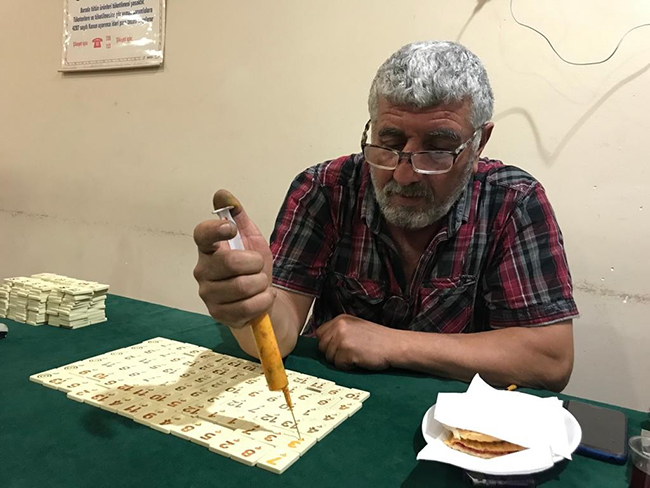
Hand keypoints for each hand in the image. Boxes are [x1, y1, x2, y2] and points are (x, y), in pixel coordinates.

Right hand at [193, 190, 274, 327]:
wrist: (263, 300)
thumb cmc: (253, 268)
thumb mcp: (251, 240)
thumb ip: (238, 216)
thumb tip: (222, 194)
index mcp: (209, 249)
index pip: (202, 235)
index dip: (216, 229)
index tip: (232, 229)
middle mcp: (203, 271)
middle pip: (229, 262)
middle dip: (255, 264)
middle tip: (259, 266)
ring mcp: (209, 295)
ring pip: (242, 286)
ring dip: (261, 284)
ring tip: (260, 284)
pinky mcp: (219, 315)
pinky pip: (248, 306)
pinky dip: (263, 300)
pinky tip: (262, 298)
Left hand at [315, 314, 398, 370]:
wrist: (395, 345)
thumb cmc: (378, 340)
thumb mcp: (355, 328)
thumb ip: (339, 331)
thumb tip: (323, 343)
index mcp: (340, 319)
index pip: (320, 334)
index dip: (328, 344)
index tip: (339, 347)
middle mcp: (339, 326)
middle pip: (322, 347)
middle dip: (333, 353)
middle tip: (350, 352)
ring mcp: (342, 338)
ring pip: (329, 357)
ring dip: (341, 360)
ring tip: (357, 355)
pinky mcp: (347, 351)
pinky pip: (338, 365)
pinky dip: (348, 366)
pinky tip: (359, 359)